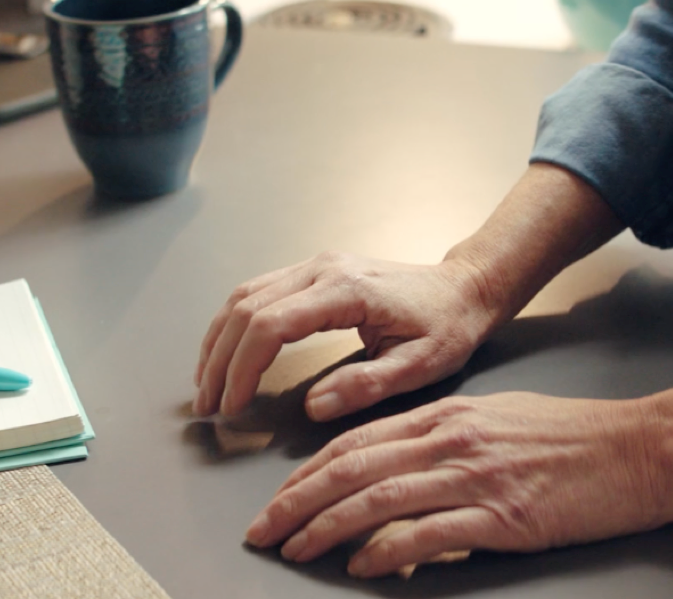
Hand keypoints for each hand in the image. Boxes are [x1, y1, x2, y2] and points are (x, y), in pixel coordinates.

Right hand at [195, 251, 501, 419]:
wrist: (465, 288)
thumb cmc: (448, 326)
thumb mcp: (419, 367)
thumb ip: (366, 386)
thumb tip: (314, 407)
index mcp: (346, 292)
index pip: (271, 326)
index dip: (243, 368)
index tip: (233, 407)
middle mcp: (323, 270)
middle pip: (246, 308)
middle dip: (219, 360)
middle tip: (208, 406)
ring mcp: (316, 266)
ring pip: (244, 296)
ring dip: (218, 340)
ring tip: (207, 384)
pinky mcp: (316, 272)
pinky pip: (259, 292)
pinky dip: (234, 324)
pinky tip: (227, 353)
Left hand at [243, 393, 672, 577]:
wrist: (640, 450)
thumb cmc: (577, 439)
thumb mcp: (500, 422)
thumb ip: (448, 442)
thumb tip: (402, 472)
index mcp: (448, 415)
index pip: (357, 441)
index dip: (308, 471)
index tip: (279, 497)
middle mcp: (452, 439)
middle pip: (351, 468)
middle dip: (296, 501)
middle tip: (262, 529)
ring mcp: (475, 476)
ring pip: (376, 498)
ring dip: (325, 527)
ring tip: (294, 549)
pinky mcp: (501, 515)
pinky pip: (426, 533)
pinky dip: (386, 550)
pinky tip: (362, 564)